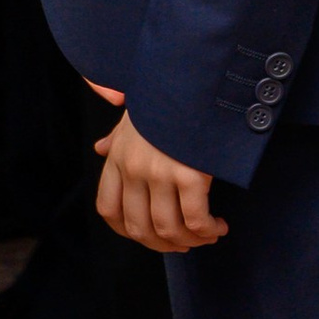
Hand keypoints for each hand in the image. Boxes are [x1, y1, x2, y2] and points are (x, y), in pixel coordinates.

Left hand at [94, 102, 226, 252]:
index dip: (128, 231)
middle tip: (183, 243)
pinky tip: (218, 227)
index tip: (150, 235)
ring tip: (207, 235)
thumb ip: (117, 136)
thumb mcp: (134, 112)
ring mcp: (160, 172)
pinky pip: (196, 221)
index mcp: (119, 155)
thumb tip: (100, 148)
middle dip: (162, 245)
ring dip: (189, 242)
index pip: (109, 209)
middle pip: (139, 228)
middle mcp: (134, 168)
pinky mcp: (190, 175)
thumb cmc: (167, 93)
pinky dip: (208, 231)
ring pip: (168, 230)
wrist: (196, 73)